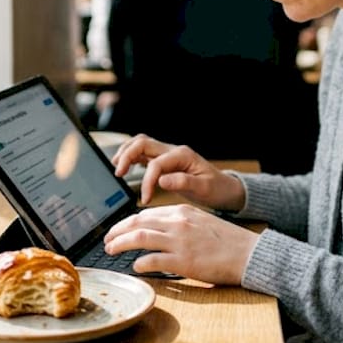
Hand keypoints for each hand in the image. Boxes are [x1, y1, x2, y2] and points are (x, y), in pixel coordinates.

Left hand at [103, 204, 258, 283]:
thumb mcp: (201, 222)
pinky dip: (140, 263)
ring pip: (140, 238)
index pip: (146, 214)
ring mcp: (180, 241)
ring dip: (120, 244)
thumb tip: (158, 232)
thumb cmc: (228, 241)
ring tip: (111, 250)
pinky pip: (152, 260)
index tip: (119, 230)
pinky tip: (135, 267)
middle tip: (107, 240)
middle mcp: (178, 222)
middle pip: (138, 223)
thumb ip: (180, 223)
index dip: (128, 222)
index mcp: (183, 211)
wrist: (248, 253)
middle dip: (117, 231)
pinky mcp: (183, 261)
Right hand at [112, 134, 245, 209]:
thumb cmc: (216, 189)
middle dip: (127, 156)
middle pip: (143, 142)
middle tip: (119, 174)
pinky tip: (125, 167)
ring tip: (117, 168)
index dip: (147, 182)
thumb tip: (161, 180)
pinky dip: (132, 157)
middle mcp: (174, 151)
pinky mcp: (165, 161)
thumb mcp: (204, 188)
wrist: (225, 188)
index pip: (156, 164)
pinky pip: (144, 153)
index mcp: (183, 156)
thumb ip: (183, 182)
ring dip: (126, 152)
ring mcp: (168, 154)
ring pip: (141, 143)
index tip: (144, 200)